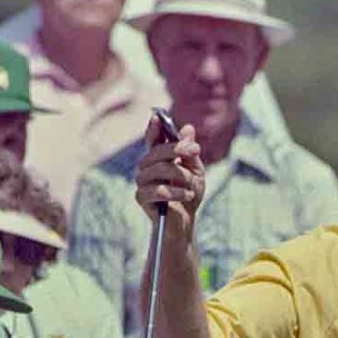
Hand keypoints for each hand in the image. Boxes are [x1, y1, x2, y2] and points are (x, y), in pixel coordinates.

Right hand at [134, 115, 205, 237]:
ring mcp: (142, 182)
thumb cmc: (188, 194)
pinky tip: (187, 195)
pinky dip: (176, 192)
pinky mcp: (142, 198)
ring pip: (157, 170)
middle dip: (176, 148)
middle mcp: (146, 167)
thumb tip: (188, 128)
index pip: (153, 139)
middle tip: (195, 150)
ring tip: (192, 185)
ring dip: (180, 175)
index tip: (158, 116)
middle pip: (155, 153)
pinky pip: (157, 190)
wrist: (185, 221)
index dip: (153, 128)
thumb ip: (190, 152)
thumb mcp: (195, 170)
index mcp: (158, 158)